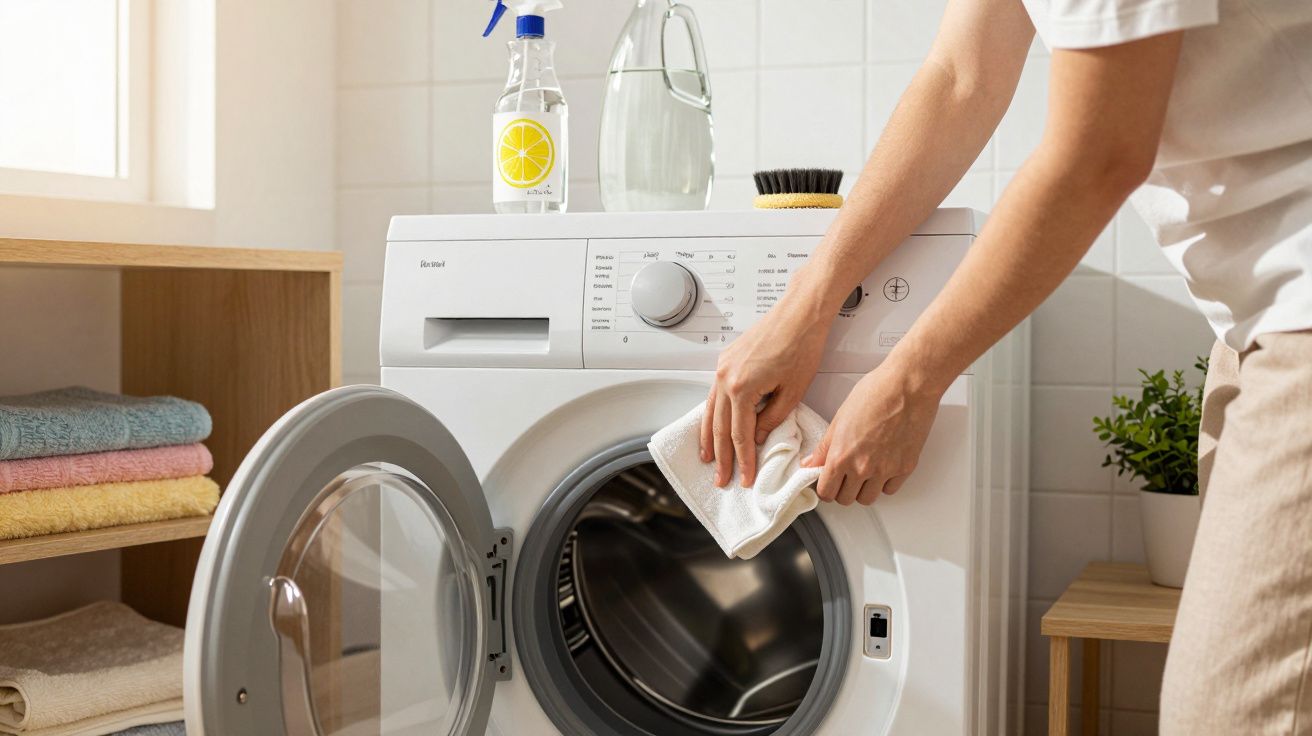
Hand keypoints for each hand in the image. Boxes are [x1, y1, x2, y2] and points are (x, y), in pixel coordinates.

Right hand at [702, 288, 833, 487]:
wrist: (800, 312)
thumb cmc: (802, 345)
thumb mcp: (793, 391)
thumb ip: (772, 418)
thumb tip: (759, 436)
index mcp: (742, 388)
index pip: (740, 434)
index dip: (743, 460)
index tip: (745, 478)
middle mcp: (725, 378)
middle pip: (720, 427)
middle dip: (722, 456)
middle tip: (721, 479)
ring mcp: (723, 367)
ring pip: (710, 411)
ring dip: (709, 438)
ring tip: (708, 459)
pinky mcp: (726, 360)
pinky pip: (713, 394)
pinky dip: (710, 414)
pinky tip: (710, 425)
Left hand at [801, 361, 942, 504]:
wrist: (907, 386)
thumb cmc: (875, 393)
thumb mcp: (840, 418)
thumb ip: (825, 447)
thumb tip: (811, 462)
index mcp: (841, 455)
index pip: (826, 492)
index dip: (825, 488)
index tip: (827, 482)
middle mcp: (862, 467)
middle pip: (846, 499)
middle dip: (842, 490)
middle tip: (844, 477)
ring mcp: (885, 470)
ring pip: (868, 498)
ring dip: (863, 489)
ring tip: (863, 473)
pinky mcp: (905, 468)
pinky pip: (890, 490)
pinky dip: (884, 483)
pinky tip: (882, 468)